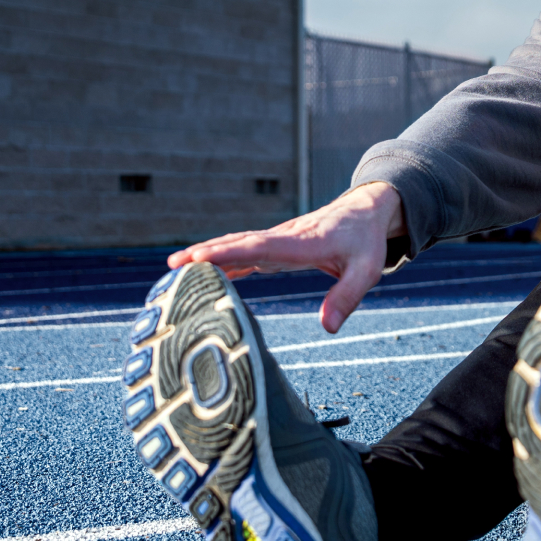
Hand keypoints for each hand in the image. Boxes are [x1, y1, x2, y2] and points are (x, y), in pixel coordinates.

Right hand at [167, 182, 406, 333]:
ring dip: (208, 254)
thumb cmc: (366, 241)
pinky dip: (225, 259)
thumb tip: (327, 328)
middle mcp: (283, 238)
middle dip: (206, 253)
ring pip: (238, 245)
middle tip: (172, 265)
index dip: (228, 253)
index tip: (199, 258)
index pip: (258, 246)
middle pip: (238, 244)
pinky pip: (246, 251)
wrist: (366, 212)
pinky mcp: (278, 246)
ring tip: (175, 267)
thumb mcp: (367, 270)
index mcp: (301, 243)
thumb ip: (348, 297)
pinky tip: (205, 270)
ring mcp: (278, 240)